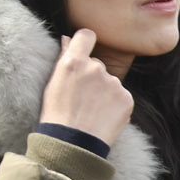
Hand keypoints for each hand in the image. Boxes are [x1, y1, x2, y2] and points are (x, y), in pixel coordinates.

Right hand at [39, 29, 134, 148]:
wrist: (73, 143)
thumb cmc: (56, 113)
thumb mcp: (53, 83)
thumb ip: (64, 58)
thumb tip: (68, 39)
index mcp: (74, 61)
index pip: (86, 36)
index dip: (85, 41)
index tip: (83, 50)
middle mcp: (95, 68)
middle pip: (97, 64)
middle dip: (92, 76)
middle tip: (82, 97)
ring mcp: (113, 83)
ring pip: (110, 82)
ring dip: (104, 92)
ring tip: (92, 111)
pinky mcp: (127, 99)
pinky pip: (121, 96)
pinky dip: (114, 105)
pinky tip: (102, 116)